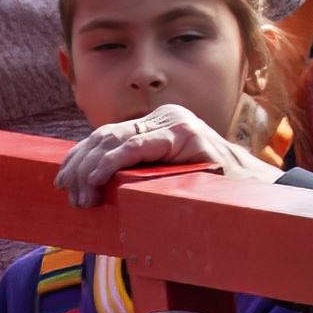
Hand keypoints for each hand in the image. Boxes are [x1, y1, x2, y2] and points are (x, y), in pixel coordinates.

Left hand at [57, 102, 270, 203]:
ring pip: (114, 139)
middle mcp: (166, 117)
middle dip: (79, 165)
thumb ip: (135, 170)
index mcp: (159, 124)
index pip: (106, 135)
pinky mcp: (185, 134)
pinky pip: (137, 146)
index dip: (78, 157)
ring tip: (82, 195)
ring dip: (89, 169)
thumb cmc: (204, 190)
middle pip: (105, 135)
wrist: (251, 191)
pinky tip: (97, 179)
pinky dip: (110, 162)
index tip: (62, 182)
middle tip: (69, 194)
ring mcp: (176, 122)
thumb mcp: (162, 175)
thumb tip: (87, 184)